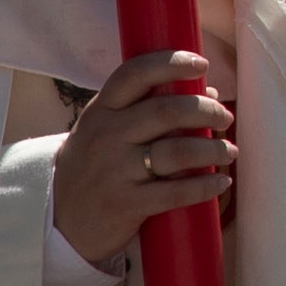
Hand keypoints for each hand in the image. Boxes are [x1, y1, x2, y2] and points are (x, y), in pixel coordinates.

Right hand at [50, 50, 233, 267]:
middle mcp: (105, 136)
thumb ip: (148, 109)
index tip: (202, 64)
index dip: (171, 63)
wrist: (57, 223)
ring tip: (228, 151)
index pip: (134, 74)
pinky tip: (220, 183)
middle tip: (225, 118)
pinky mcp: (125, 204)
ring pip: (177, 152)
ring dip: (213, 149)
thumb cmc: (93, 168)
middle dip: (206, 111)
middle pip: (166, 111)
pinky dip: (205, 186)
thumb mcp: (106, 131)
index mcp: (101, 111)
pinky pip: (175, 192)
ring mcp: (114, 171)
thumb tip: (208, 92)